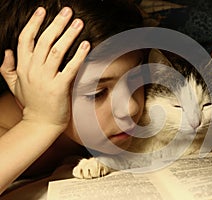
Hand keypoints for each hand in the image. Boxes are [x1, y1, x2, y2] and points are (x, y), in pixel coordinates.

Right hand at [0, 7, 89, 130]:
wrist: (40, 124)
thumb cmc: (31, 103)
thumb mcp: (14, 85)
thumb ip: (8, 68)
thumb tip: (7, 51)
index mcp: (22, 67)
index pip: (25, 40)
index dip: (33, 23)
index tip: (42, 10)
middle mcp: (32, 71)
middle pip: (43, 41)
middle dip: (55, 24)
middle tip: (67, 11)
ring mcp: (45, 79)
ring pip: (56, 51)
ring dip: (68, 35)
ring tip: (78, 22)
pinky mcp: (59, 88)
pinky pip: (70, 68)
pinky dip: (78, 55)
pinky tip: (86, 44)